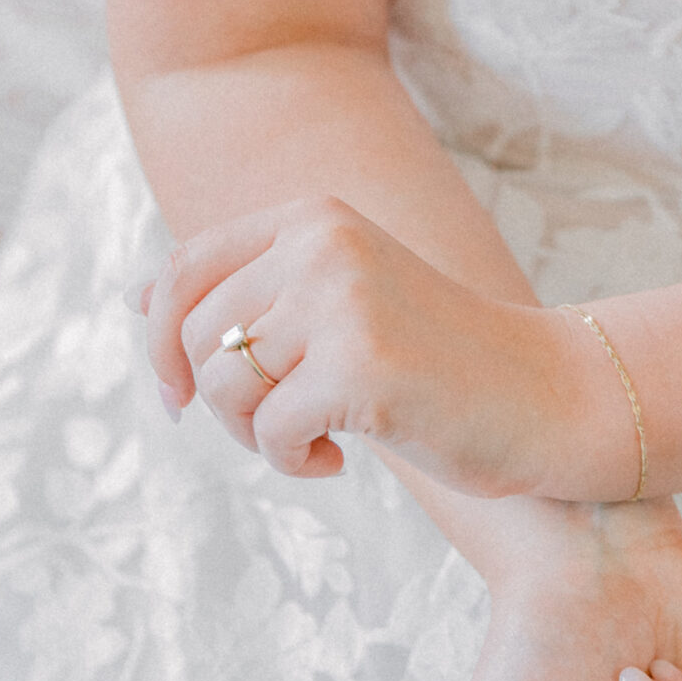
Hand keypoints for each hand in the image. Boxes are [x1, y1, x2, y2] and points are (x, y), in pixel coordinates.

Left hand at [137, 196, 629, 496]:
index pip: (183, 271)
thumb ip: (247, 292)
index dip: (161, 343)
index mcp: (314, 217)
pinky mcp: (363, 365)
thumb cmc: (436, 360)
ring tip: (314, 441)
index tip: (176, 396)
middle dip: (217, 402)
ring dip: (256, 436)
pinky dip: (295, 463)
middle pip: (197, 336)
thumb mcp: (336, 303)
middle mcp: (324, 243)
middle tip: (275, 430)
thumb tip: (134, 296)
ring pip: (223, 384)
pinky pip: (271, 433)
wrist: (546, 395)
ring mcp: (344, 299)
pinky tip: (342, 460)